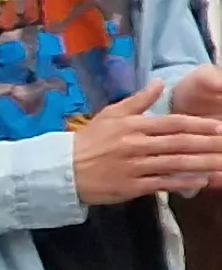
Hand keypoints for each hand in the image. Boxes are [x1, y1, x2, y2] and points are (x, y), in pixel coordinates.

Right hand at [73, 83, 221, 202]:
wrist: (62, 170)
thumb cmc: (89, 141)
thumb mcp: (111, 114)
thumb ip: (138, 100)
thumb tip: (159, 83)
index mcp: (133, 126)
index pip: (173, 123)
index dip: (198, 125)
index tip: (219, 127)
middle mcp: (137, 145)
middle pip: (179, 143)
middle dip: (208, 144)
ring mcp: (135, 167)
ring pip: (175, 163)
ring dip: (202, 163)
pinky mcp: (131, 187)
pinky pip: (162, 183)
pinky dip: (183, 182)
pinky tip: (201, 181)